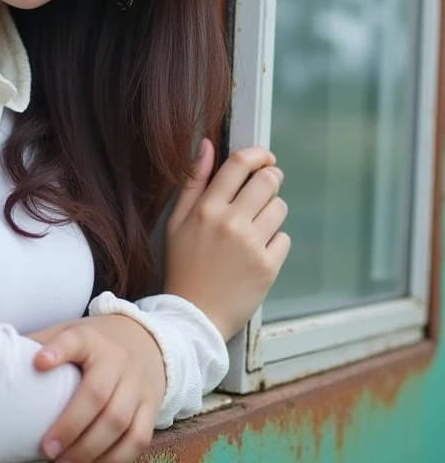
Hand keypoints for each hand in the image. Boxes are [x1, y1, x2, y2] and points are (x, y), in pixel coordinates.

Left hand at [28, 314, 164, 462]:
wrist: (143, 341)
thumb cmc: (93, 345)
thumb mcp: (69, 333)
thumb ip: (42, 343)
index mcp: (92, 339)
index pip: (76, 340)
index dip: (59, 350)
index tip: (38, 363)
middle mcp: (118, 359)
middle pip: (96, 394)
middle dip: (70, 426)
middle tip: (46, 450)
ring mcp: (138, 383)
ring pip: (119, 421)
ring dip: (90, 450)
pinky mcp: (151, 406)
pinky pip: (138, 439)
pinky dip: (114, 460)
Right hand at [164, 141, 290, 340]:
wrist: (193, 317)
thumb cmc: (183, 266)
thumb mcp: (177, 221)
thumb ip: (194, 181)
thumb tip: (207, 145)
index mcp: (207, 209)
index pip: (240, 164)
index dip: (258, 154)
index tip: (264, 158)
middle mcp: (231, 223)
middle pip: (268, 181)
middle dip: (271, 180)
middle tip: (265, 189)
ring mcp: (252, 245)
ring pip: (280, 208)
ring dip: (272, 212)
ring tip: (256, 227)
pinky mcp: (268, 267)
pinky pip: (284, 238)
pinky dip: (274, 242)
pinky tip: (257, 253)